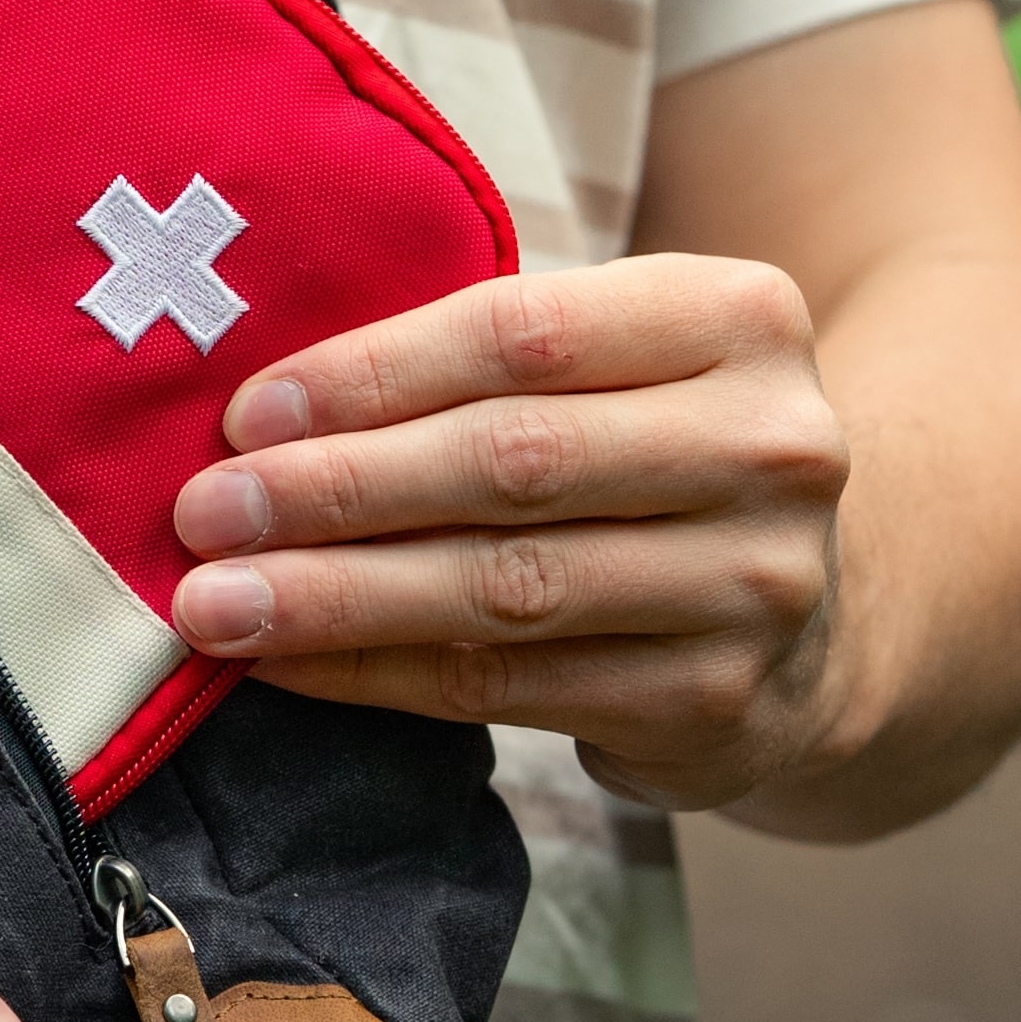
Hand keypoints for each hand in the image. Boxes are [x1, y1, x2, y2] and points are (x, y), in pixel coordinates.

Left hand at [164, 256, 851, 808]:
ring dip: (337, 596)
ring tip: (215, 602)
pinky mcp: (713, 703)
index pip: (525, 334)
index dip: (372, 375)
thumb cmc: (651, 456)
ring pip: (504, 588)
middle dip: (336, 490)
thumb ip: (484, 366)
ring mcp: (755, 585)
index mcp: (739, 318)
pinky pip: (503, 688)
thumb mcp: (616, 366)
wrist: (815, 619)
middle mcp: (772, 446)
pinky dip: (377, 674)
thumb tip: (262, 414)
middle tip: (205, 513)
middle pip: (512, 463)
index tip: (246, 414)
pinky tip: (286, 663)